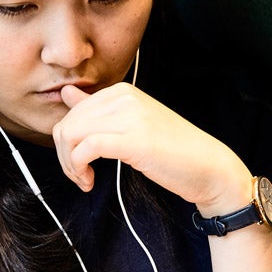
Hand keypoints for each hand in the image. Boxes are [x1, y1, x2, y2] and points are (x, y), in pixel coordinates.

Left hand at [52, 82, 256, 217]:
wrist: (208, 166)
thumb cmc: (172, 150)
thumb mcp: (131, 123)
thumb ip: (97, 108)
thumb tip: (67, 92)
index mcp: (121, 91)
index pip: (71, 112)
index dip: (66, 142)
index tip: (79, 163)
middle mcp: (123, 97)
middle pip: (66, 124)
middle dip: (64, 156)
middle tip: (80, 176)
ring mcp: (129, 116)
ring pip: (70, 135)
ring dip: (69, 164)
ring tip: (84, 179)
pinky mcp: (133, 140)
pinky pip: (85, 148)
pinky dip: (78, 168)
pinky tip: (90, 181)